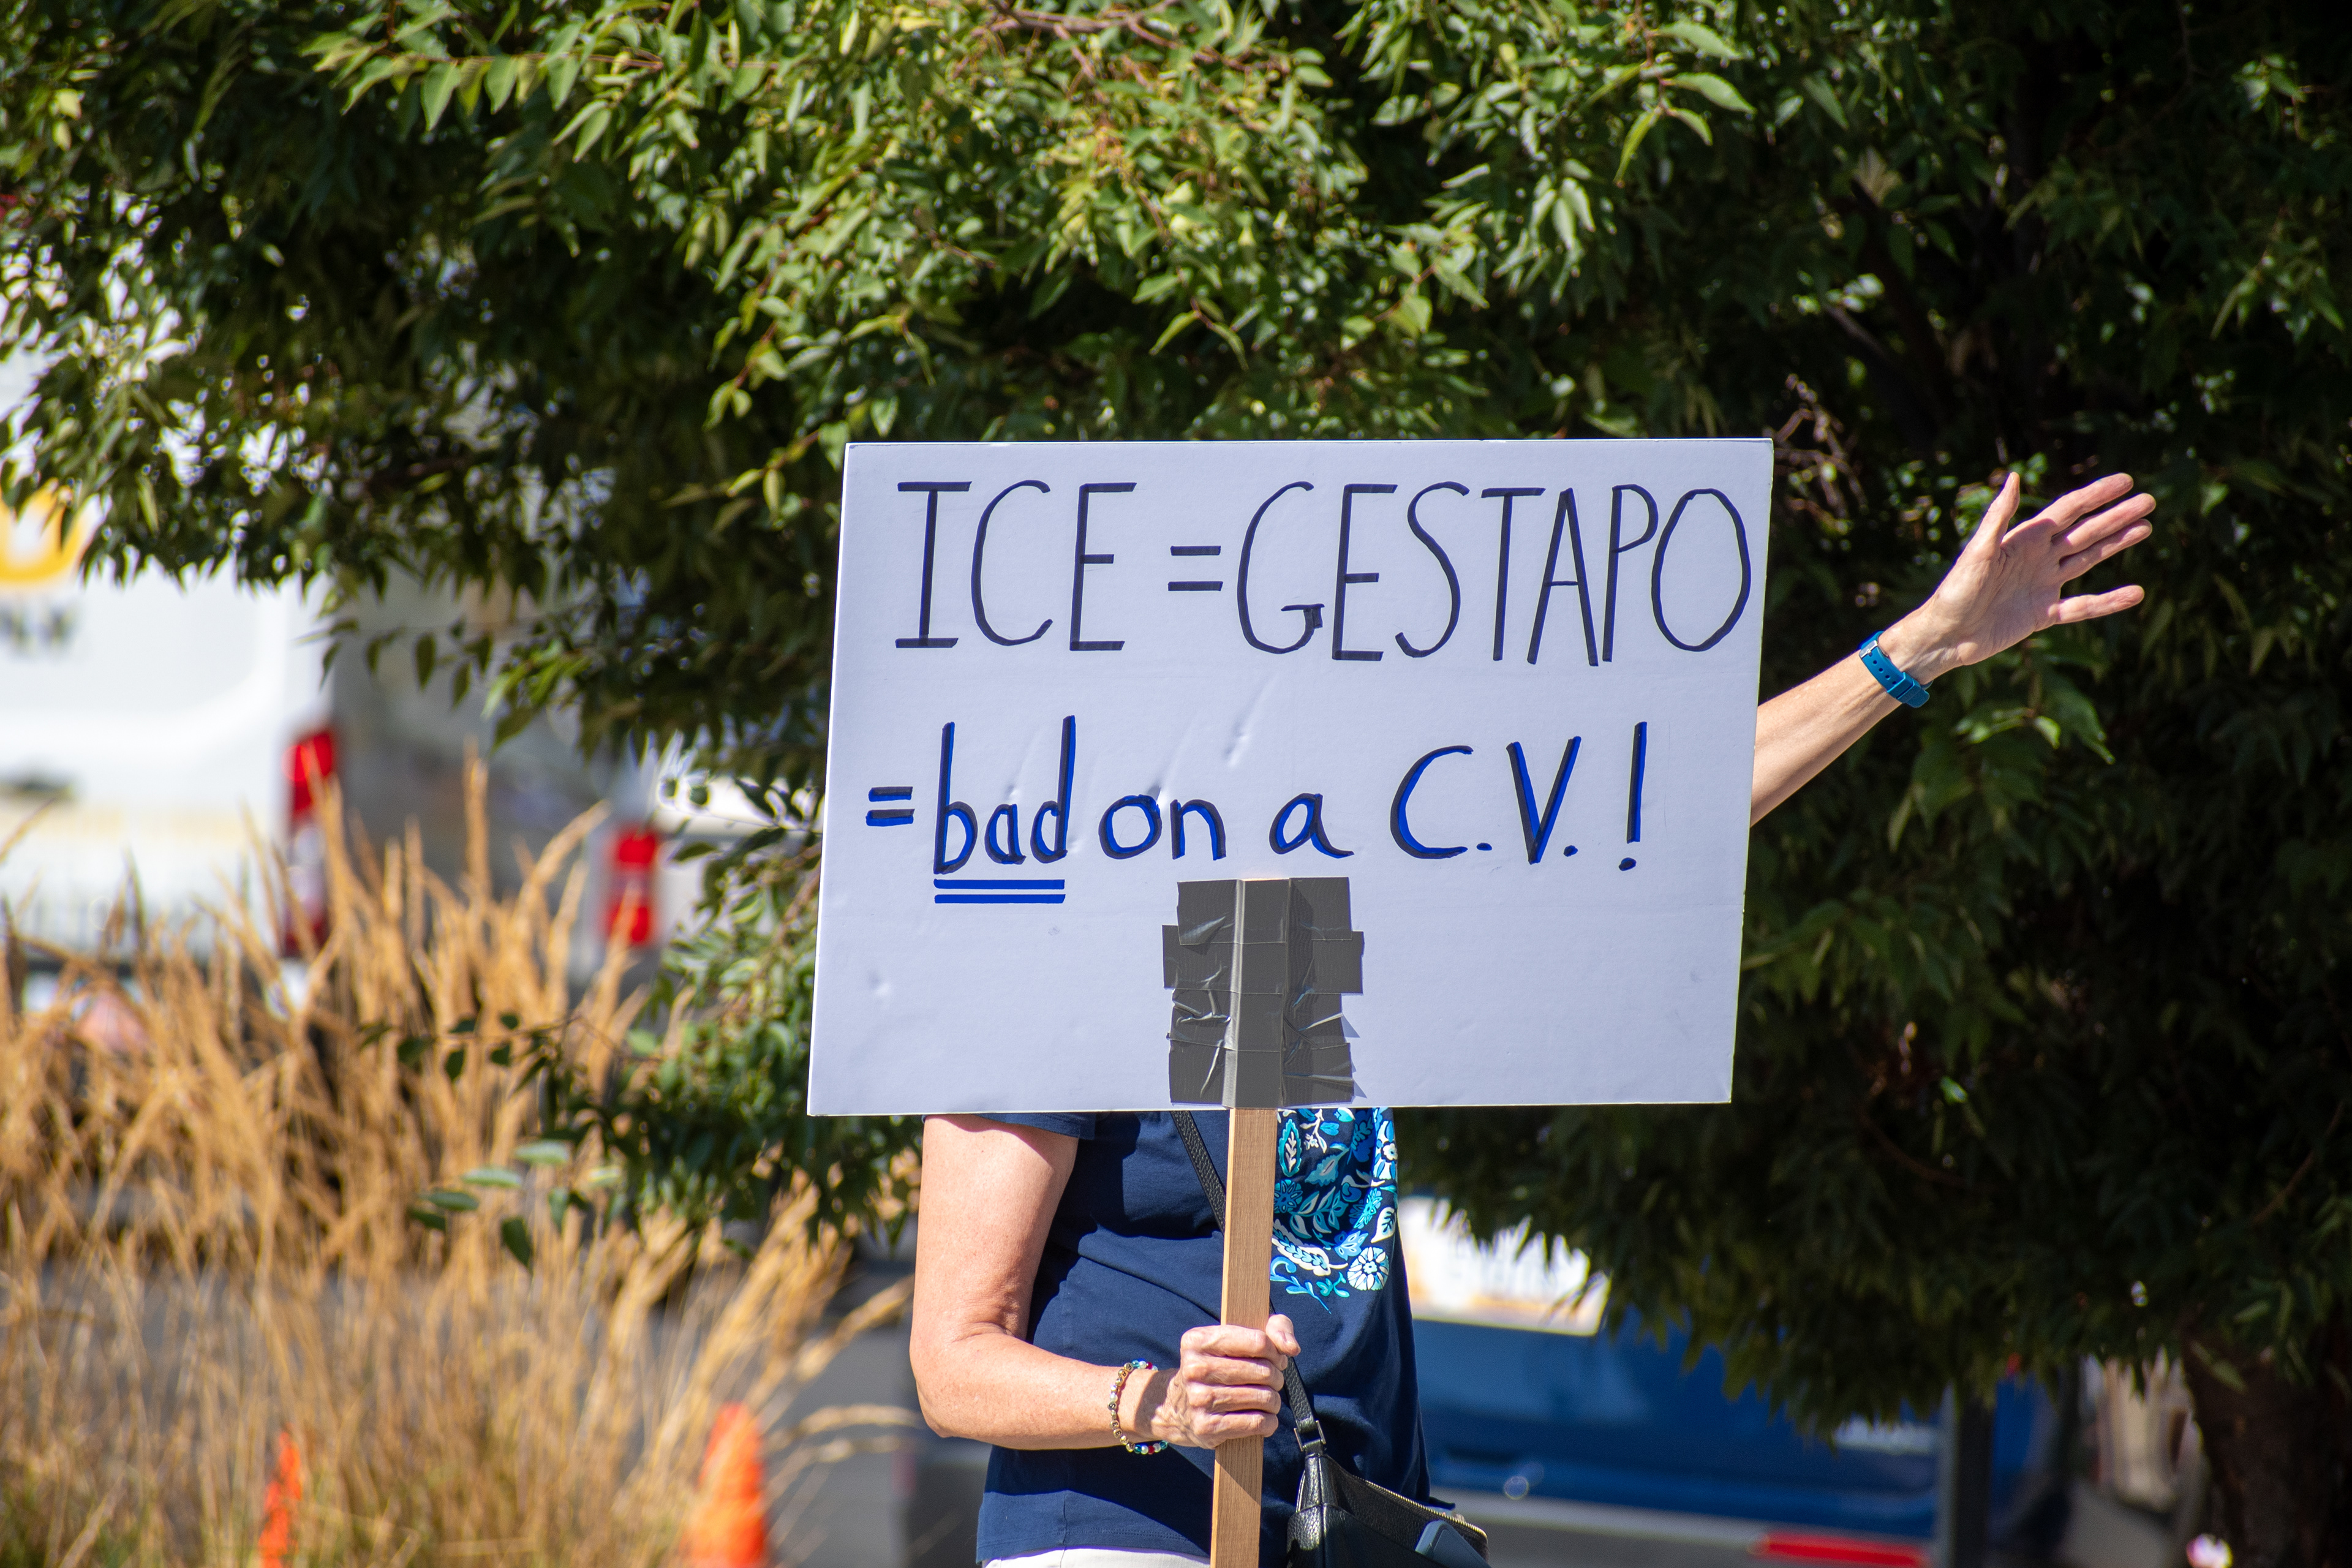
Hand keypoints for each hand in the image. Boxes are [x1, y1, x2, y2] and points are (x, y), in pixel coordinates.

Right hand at [1131, 1315, 1301, 1447]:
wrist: (1177, 1407)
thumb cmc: (1218, 1367)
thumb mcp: (1237, 1337)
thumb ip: (1274, 1328)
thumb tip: (1292, 1347)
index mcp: (1198, 1340)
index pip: (1258, 1341)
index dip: (1275, 1352)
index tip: (1274, 1359)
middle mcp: (1194, 1368)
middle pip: (1263, 1371)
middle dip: (1275, 1377)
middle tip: (1271, 1381)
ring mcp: (1199, 1399)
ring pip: (1263, 1398)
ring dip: (1274, 1401)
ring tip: (1267, 1400)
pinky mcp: (1207, 1427)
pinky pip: (1256, 1423)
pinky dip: (1269, 1422)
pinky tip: (1264, 1419)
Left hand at [1878, 471, 2153, 682]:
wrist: (1945, 637)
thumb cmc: (1954, 592)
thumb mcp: (1977, 552)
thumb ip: (1998, 516)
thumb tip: (2013, 476)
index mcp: (2023, 539)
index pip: (2069, 510)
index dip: (2097, 495)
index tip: (2127, 481)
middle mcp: (2036, 558)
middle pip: (2085, 531)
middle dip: (2116, 516)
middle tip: (2149, 501)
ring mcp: (2042, 584)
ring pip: (2088, 559)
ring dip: (2116, 544)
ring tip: (2146, 528)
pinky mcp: (2042, 613)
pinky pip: (2083, 606)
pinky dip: (2108, 601)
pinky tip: (2135, 593)